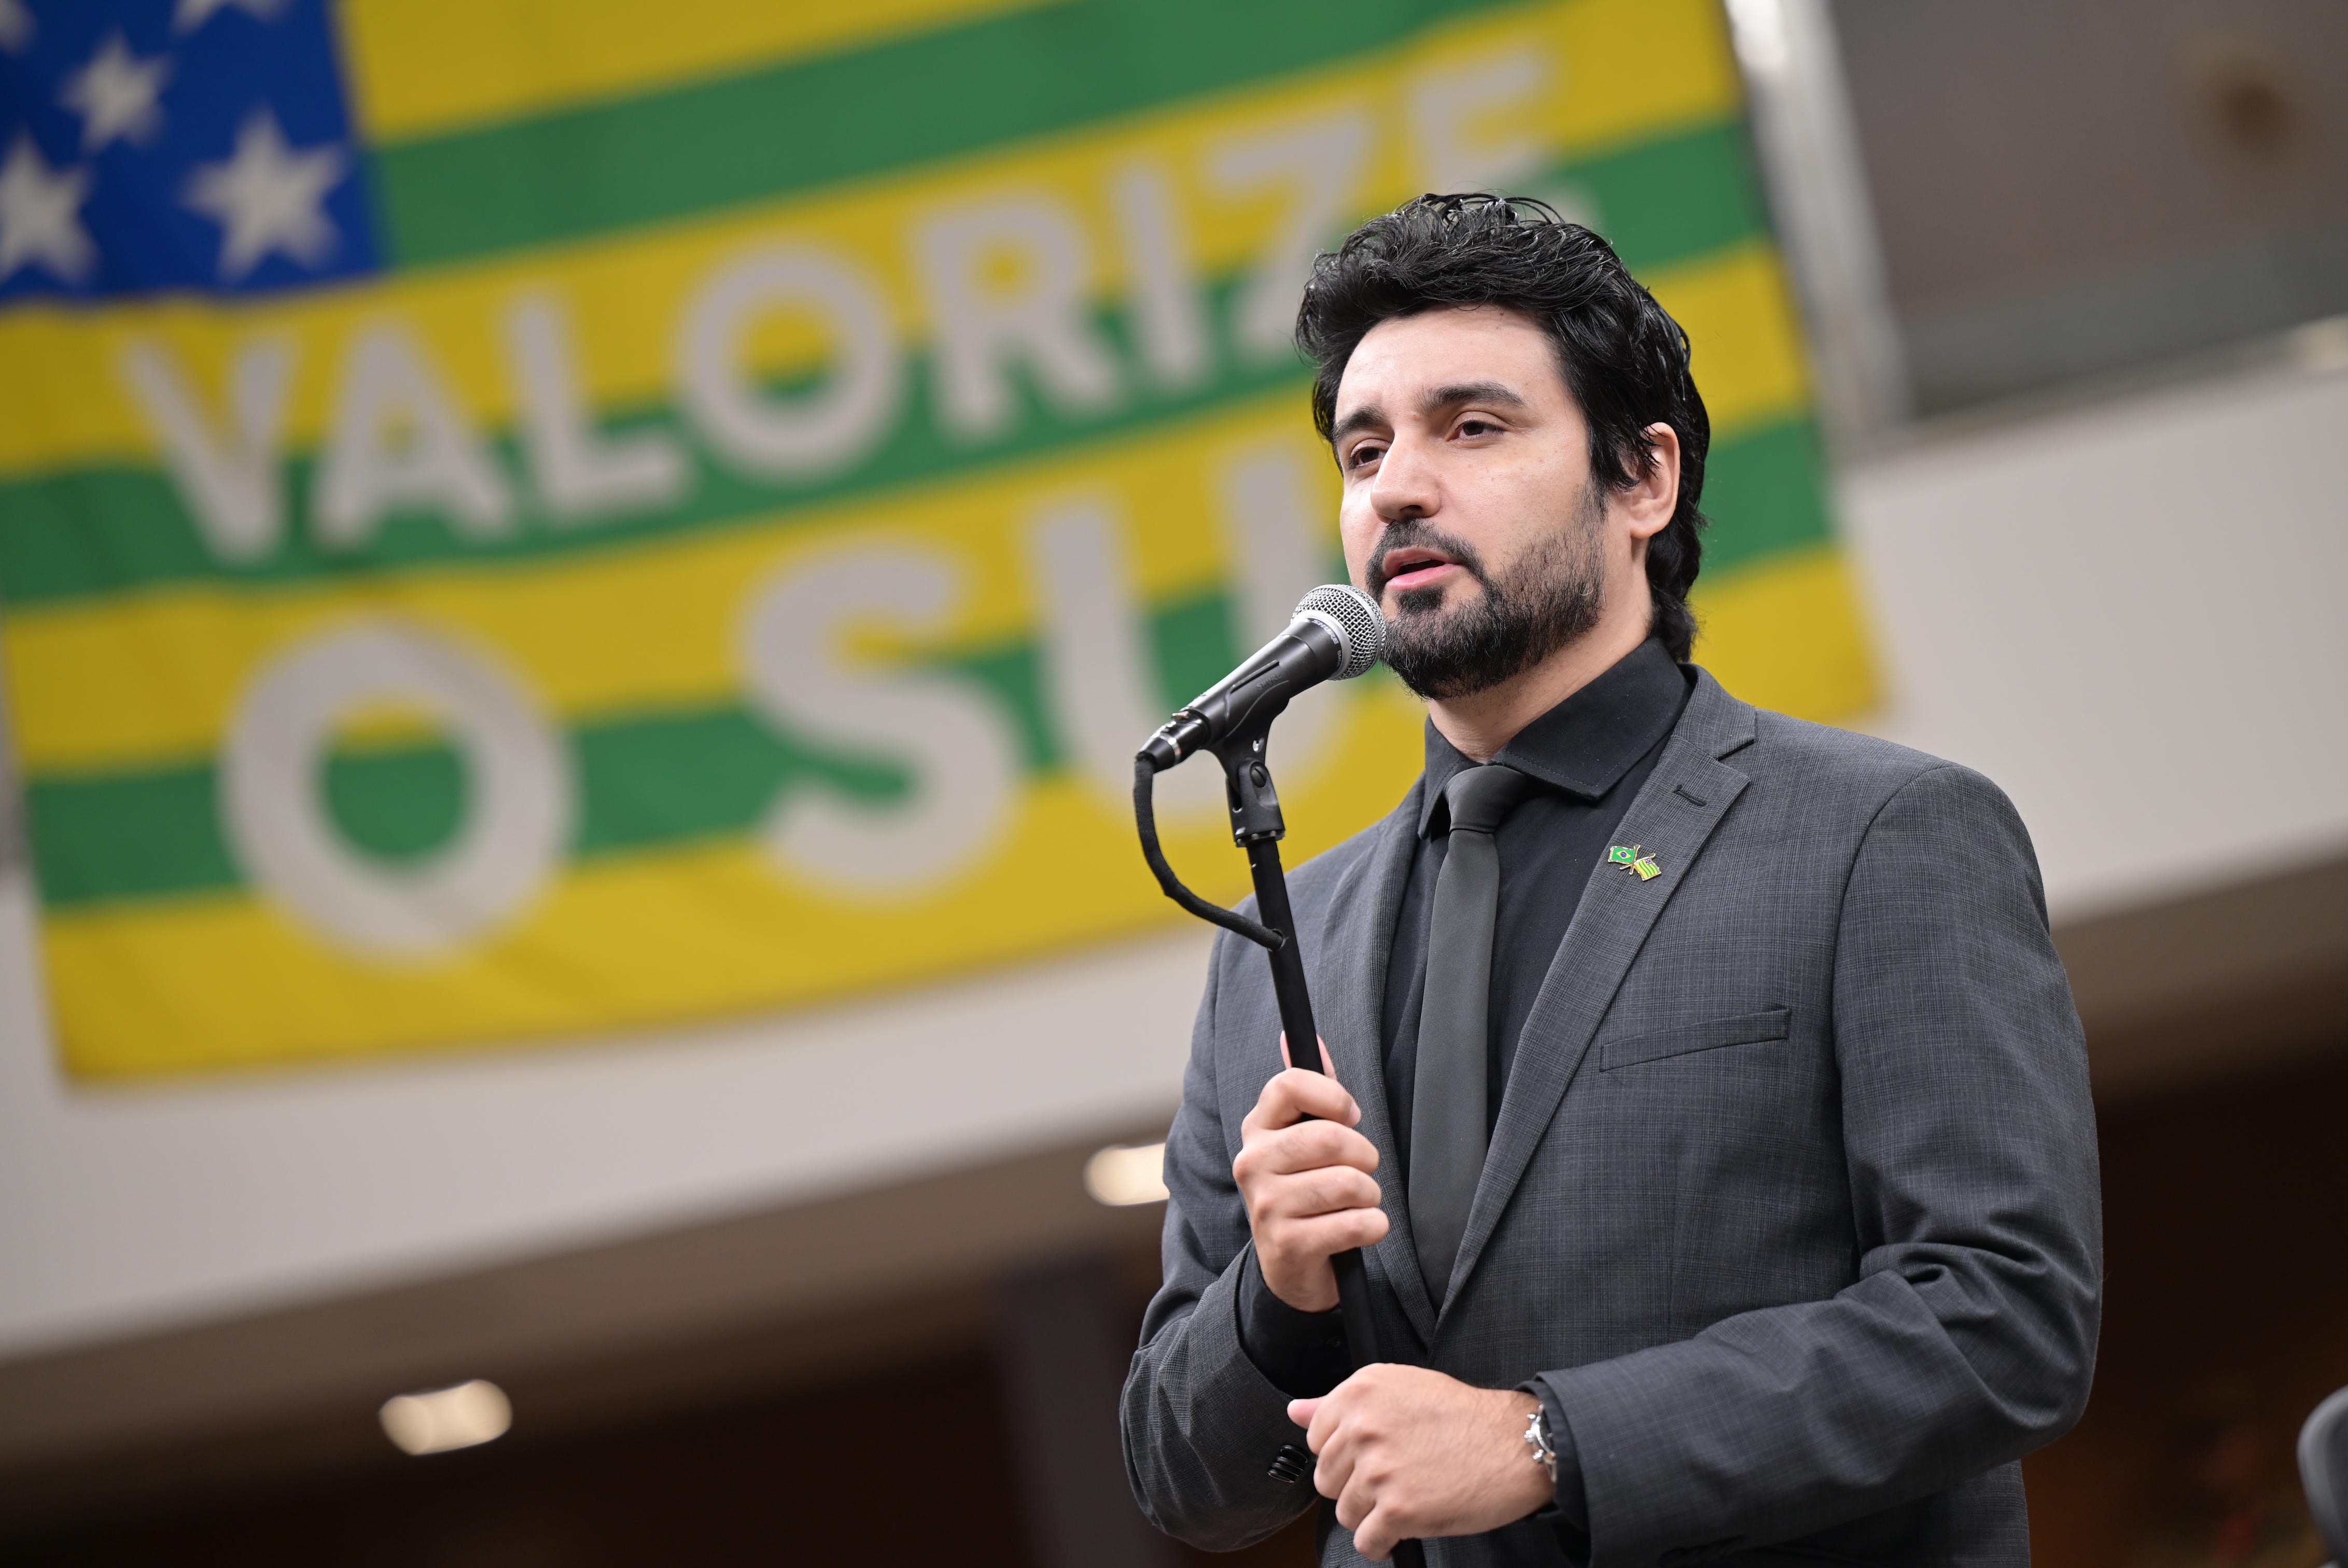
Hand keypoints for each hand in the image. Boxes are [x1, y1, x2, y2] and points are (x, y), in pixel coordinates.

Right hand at [1232, 1040, 1387, 1312]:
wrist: (1293, 1267)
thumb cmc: (1307, 1192)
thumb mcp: (1303, 1138)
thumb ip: (1309, 1089)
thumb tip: (1294, 1035)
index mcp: (1257, 1130)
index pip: (1287, 1085)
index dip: (1332, 1096)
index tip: (1352, 1115)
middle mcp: (1252, 1163)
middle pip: (1327, 1137)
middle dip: (1364, 1155)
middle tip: (1364, 1170)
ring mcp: (1265, 1206)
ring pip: (1346, 1183)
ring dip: (1370, 1195)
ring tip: (1361, 1202)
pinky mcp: (1285, 1245)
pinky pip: (1352, 1224)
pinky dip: (1373, 1226)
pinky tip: (1364, 1229)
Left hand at [1288, 1367, 1549, 1560]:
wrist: (1515, 1444)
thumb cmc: (1463, 1417)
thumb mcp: (1399, 1390)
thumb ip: (1339, 1403)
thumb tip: (1295, 1411)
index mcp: (1360, 1392)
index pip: (1317, 1439)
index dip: (1347, 1453)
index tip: (1375, 1454)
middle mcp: (1363, 1427)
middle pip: (1328, 1480)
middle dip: (1359, 1486)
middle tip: (1398, 1477)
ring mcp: (1379, 1470)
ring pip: (1346, 1513)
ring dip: (1375, 1514)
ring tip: (1410, 1496)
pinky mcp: (1398, 1510)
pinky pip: (1367, 1541)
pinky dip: (1385, 1542)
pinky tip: (1409, 1524)